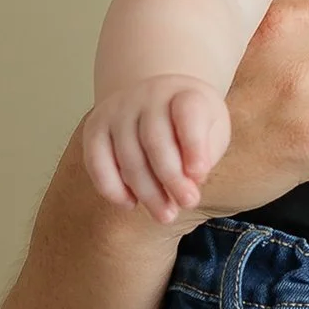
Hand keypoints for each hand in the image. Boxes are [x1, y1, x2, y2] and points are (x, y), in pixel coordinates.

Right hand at [81, 77, 229, 223]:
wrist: (157, 99)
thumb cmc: (191, 124)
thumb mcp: (213, 129)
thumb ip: (206, 152)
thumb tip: (190, 180)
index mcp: (185, 93)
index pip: (188, 113)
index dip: (194, 145)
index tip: (200, 176)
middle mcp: (148, 96)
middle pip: (156, 141)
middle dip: (172, 179)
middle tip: (188, 203)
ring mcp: (118, 110)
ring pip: (128, 156)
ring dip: (147, 192)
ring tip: (166, 215)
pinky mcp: (95, 126)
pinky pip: (96, 161)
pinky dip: (111, 187)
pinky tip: (130, 204)